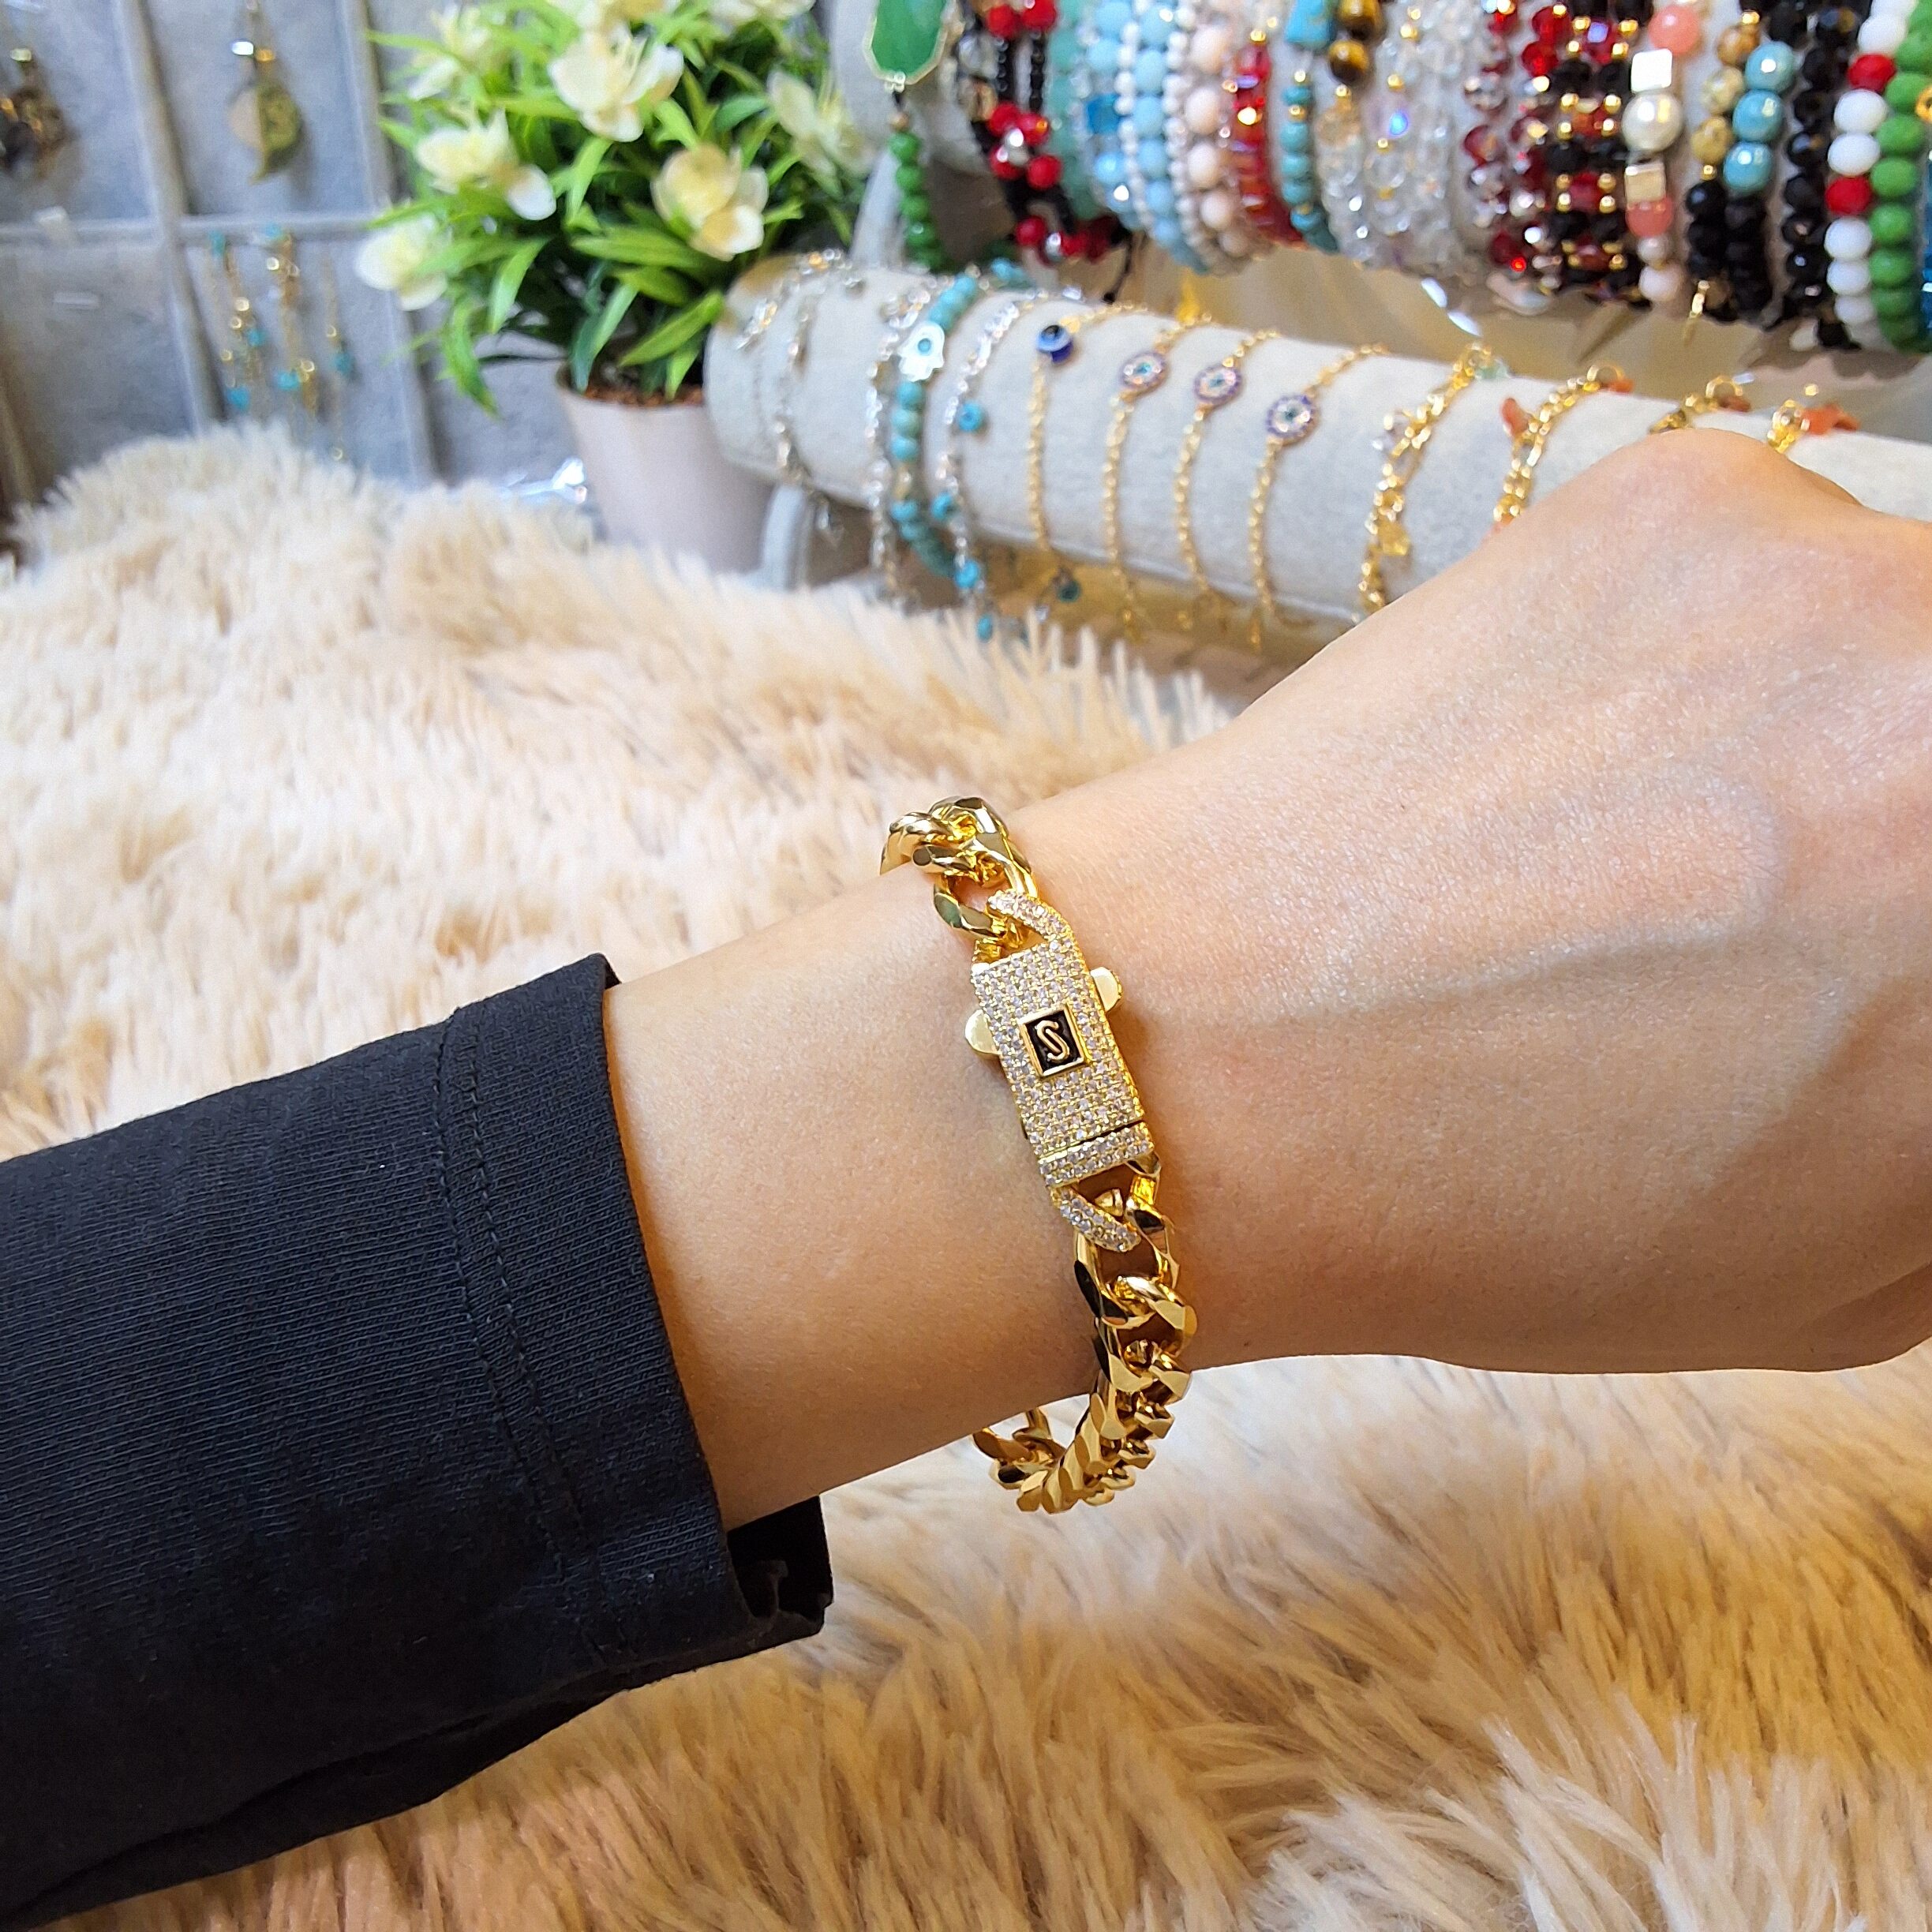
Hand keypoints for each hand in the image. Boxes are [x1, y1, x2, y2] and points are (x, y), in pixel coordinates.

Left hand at [612, 428, 1931, 1529]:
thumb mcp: (1854, 1264)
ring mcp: (1853, 566)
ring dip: (1849, 734)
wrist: (1205, 1053)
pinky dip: (1722, 660)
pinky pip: (1781, 568)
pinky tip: (1582, 763)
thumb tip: (1926, 987)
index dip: (1907, 944)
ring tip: (1673, 850)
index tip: (1868, 956)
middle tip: (1803, 899)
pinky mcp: (1690, 491)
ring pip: (1901, 645)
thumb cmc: (1517, 1212)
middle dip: (1892, 836)